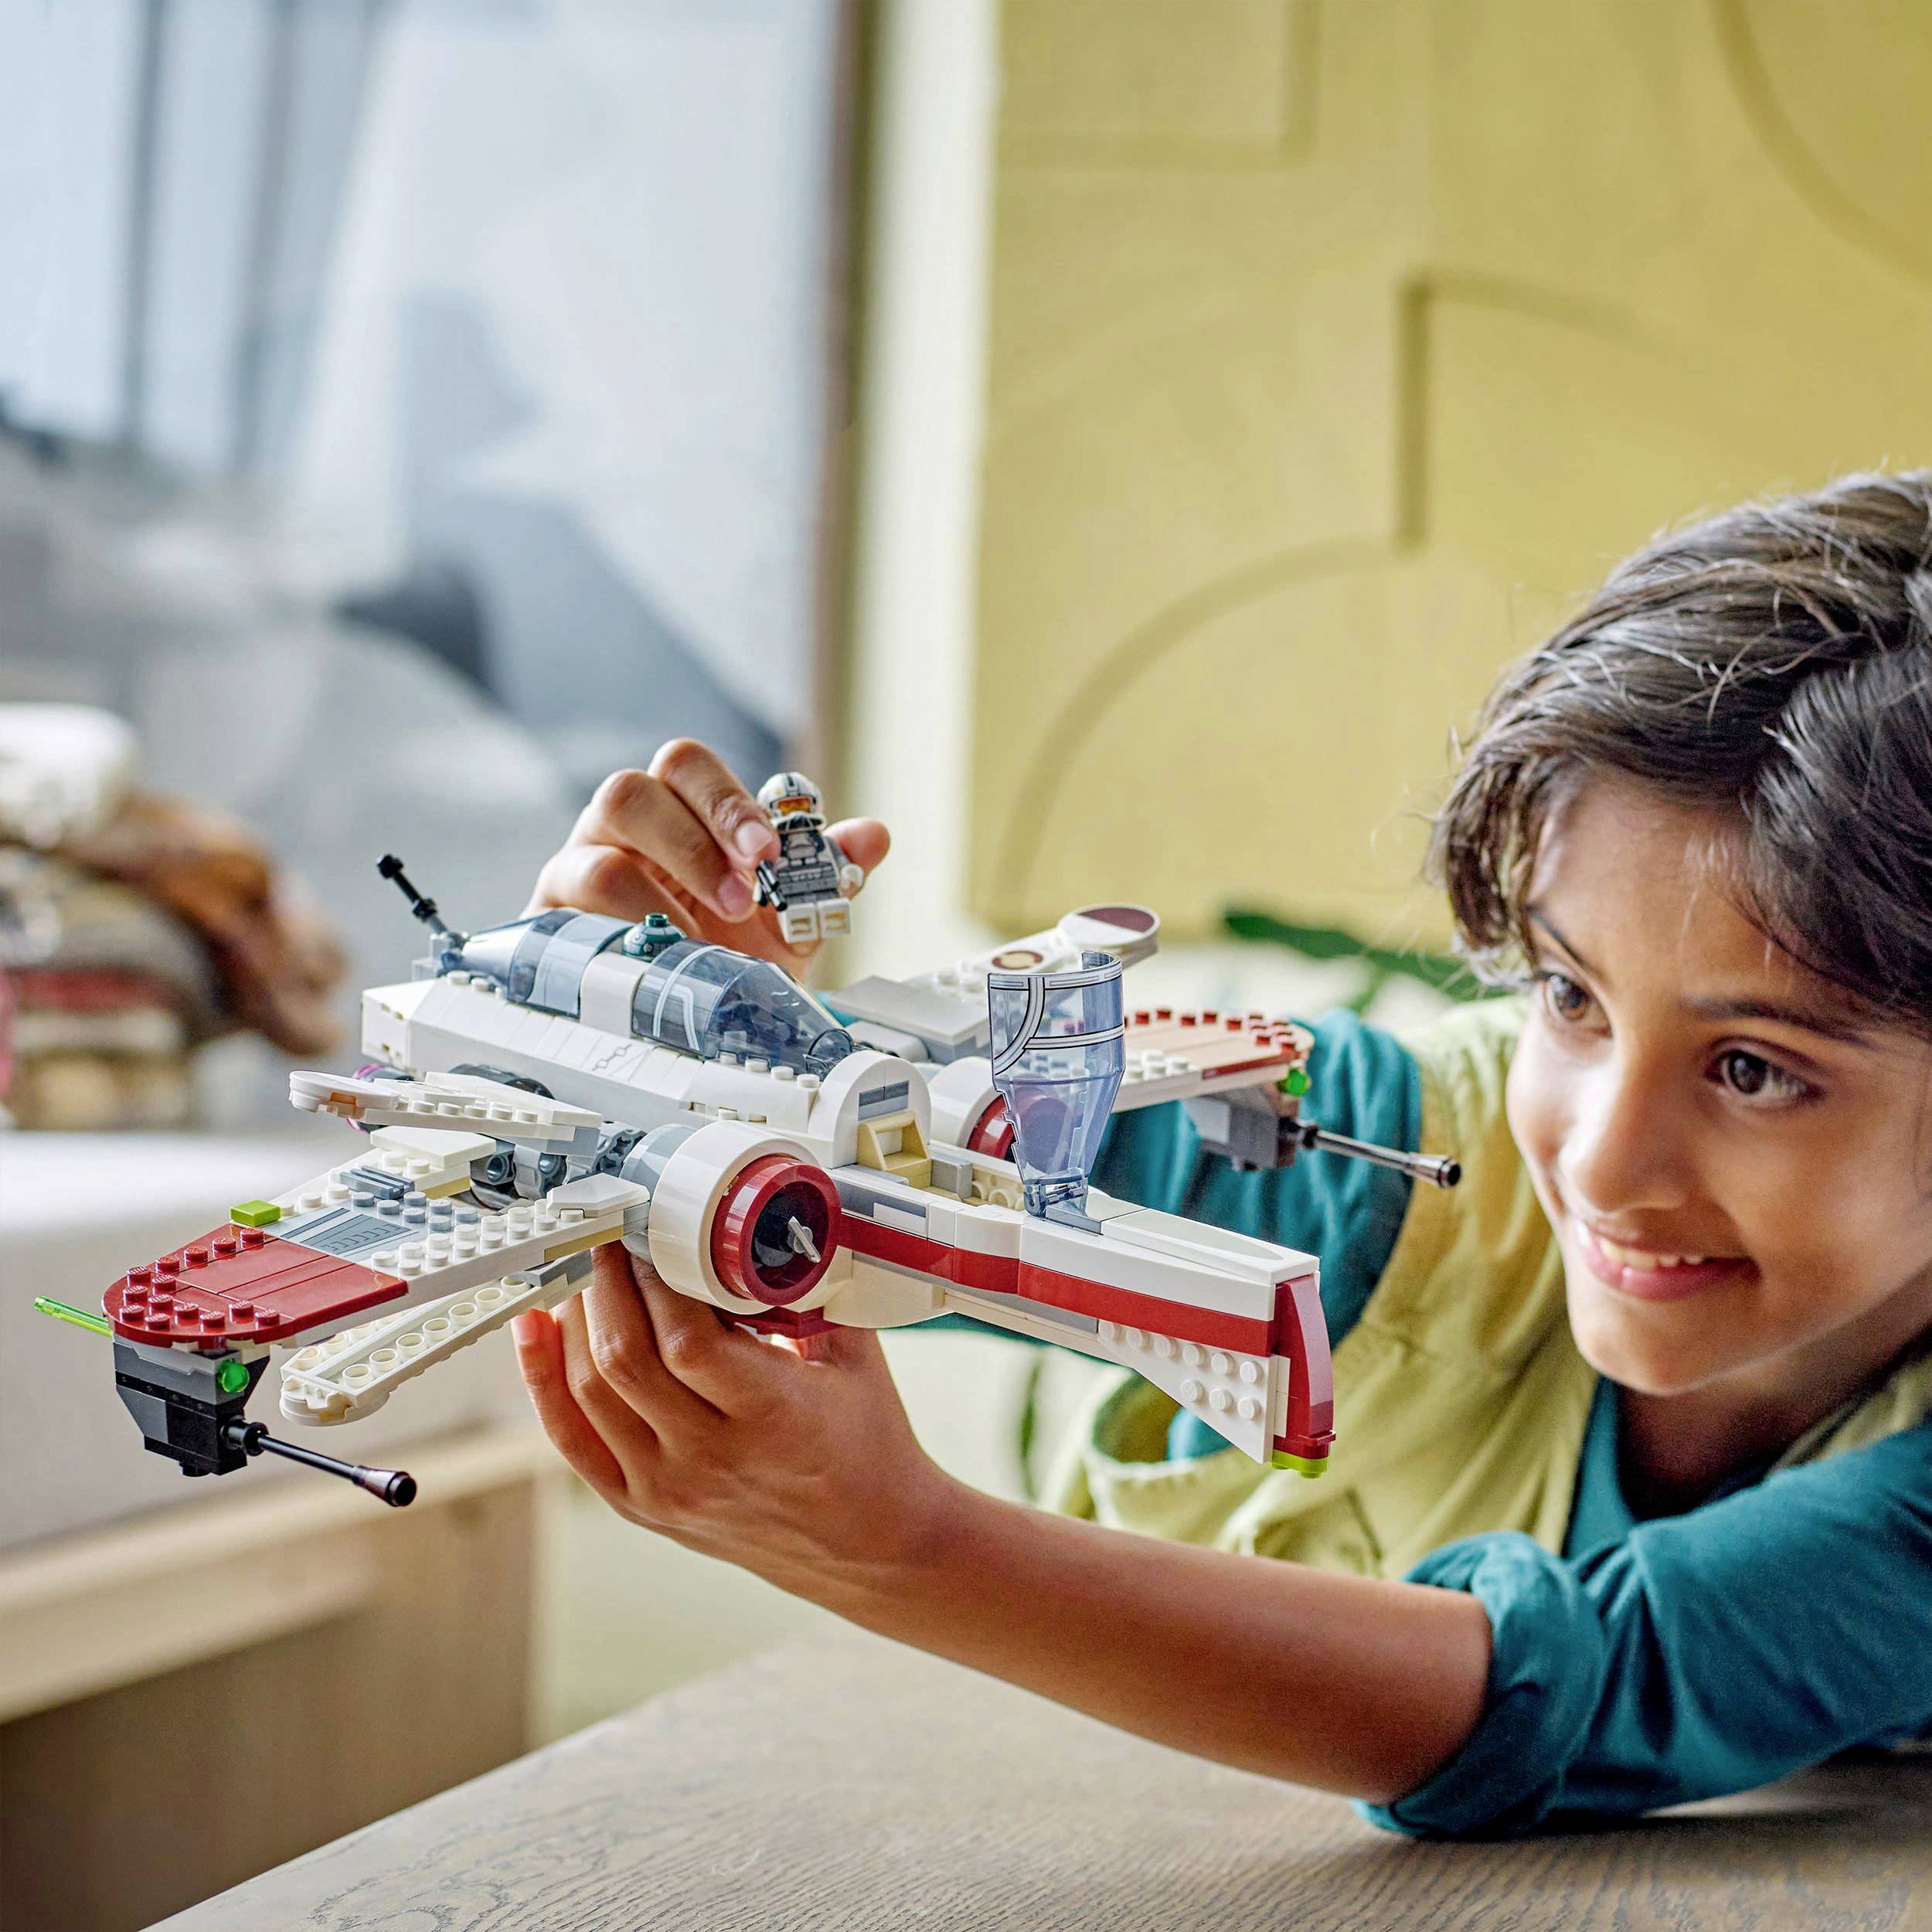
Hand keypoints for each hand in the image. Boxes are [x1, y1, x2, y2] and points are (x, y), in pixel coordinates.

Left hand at [512, 1246, 955, 1606]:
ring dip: (576, 1319)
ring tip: (585, 1269)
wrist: (869, 1545)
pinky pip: (572, 1439)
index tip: (653, 1228)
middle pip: (624, 1360)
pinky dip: (543, 1381)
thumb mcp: (856, 1356)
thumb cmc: (868, 1444)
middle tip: (610, 1232)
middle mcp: (711, 1459)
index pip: (687, 1341)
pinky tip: (534, 1329)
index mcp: (773, 1417)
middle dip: (607, 1283)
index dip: (658, 1278)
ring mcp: (669, 1487)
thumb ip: (811, 1289)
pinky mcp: (643, 1505)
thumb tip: (771, 1217)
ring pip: (589, 1393)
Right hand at [525, 741, 889, 970]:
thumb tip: (875, 836)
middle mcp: (620, 829)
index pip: (687, 767)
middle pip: (631, 791)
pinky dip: (621, 942)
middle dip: (693, 841)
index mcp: (675, 810)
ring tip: (702, 942)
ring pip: (597, 854)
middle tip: (739, 898)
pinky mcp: (550, 924)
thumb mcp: (781, 917)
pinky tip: (659, 965)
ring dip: (660, 898)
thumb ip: (823, 873)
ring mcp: (578, 871)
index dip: (728, 804)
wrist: (668, 1012)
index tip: (768, 853)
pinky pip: (570, 921)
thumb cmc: (718, 948)